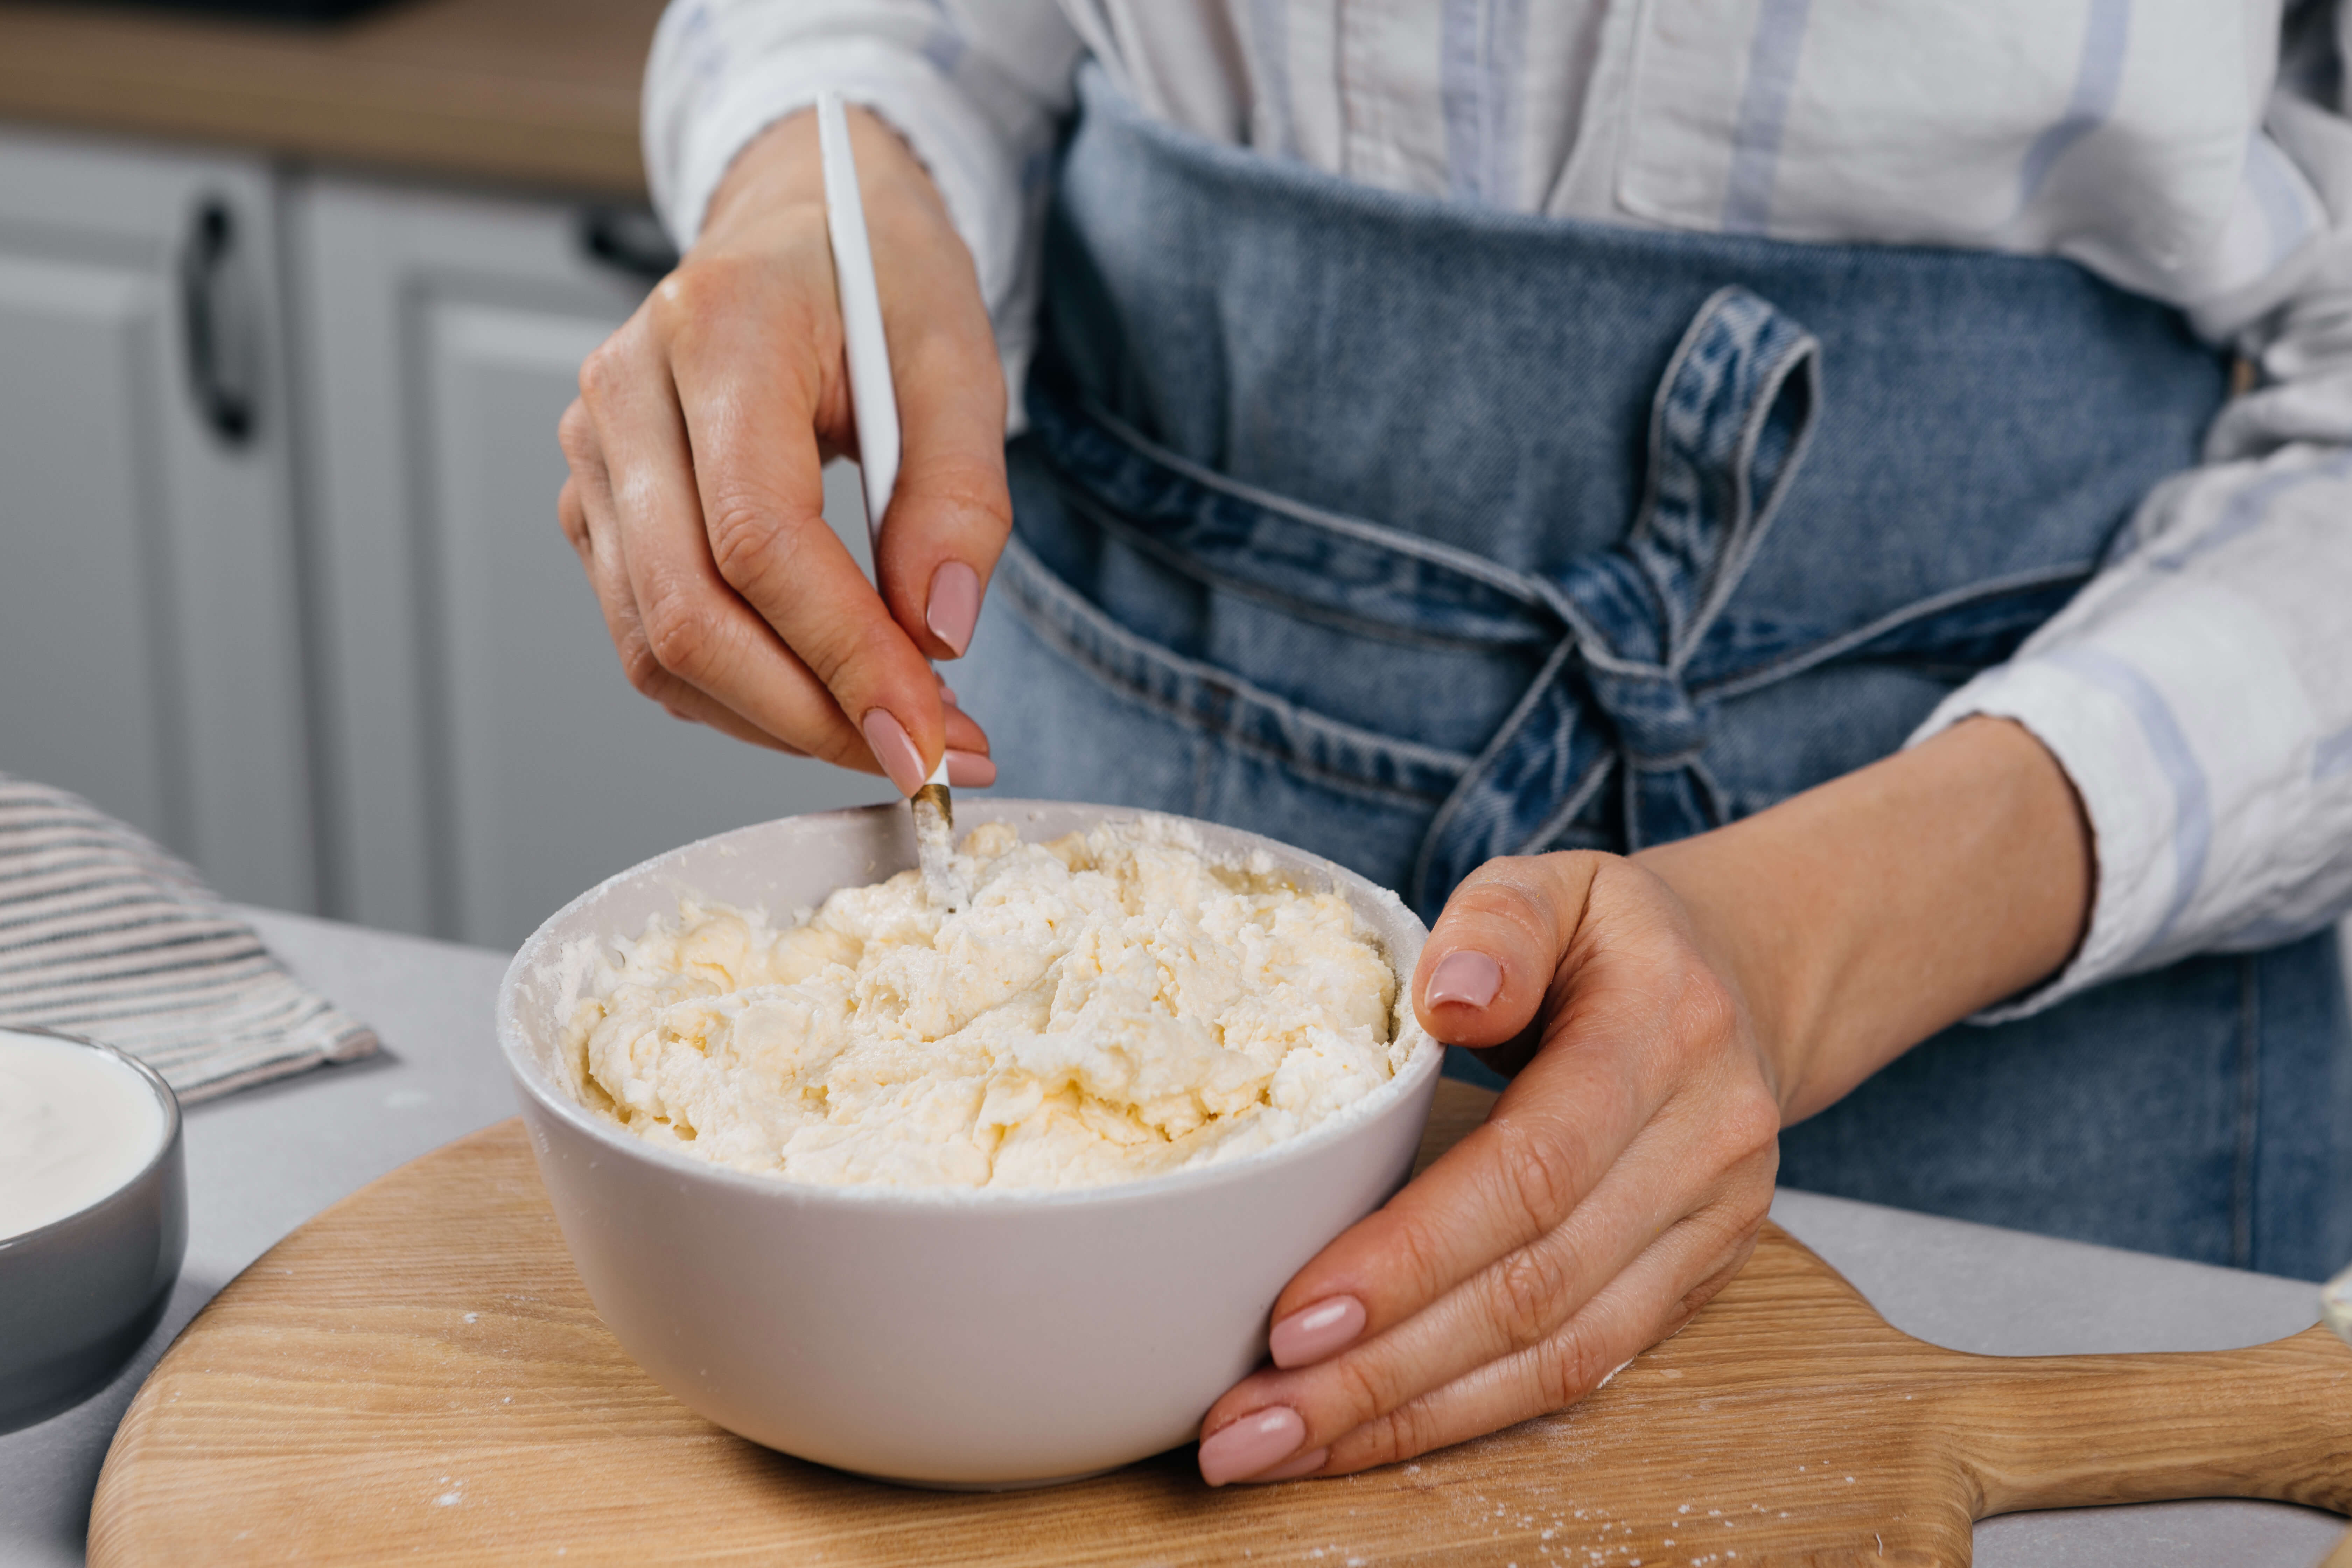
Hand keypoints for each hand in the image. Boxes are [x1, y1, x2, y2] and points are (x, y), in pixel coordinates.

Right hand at [556, 107, 1005, 792]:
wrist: (803, 231)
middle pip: (689, 614)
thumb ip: (961, 495)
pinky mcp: (600, 514)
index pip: (758, 538)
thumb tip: (938, 636)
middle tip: (928, 757)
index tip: (932, 735)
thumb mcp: (958, 357)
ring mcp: (595, 461)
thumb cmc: (879, 282)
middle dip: (815, 716)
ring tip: (896, 732)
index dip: (846, 656)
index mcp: (715, 332)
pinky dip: (745, 697)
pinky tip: (831, 696)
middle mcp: (624, 399)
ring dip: (782, 721)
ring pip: (659, 649)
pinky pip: (654, 642)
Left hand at [1194, 852, 1783, 1482]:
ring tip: (1277, 1448)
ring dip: (1410, 1419)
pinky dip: (1467, 1415)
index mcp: (1664, 1038)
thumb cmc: (1613, 937)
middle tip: (1245, 1425)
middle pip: (1534, 1289)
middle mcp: (1706, 1146)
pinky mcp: (1693, 1284)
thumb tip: (1447, 993)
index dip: (1411, 1257)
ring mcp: (1711, 1229)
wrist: (1744, 981)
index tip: (1292, 1319)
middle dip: (1381, 1371)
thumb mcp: (1556, 885)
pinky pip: (1582, 1372)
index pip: (1530, 1173)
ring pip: (1559, 1357)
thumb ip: (1499, 922)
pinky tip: (1365, 1438)